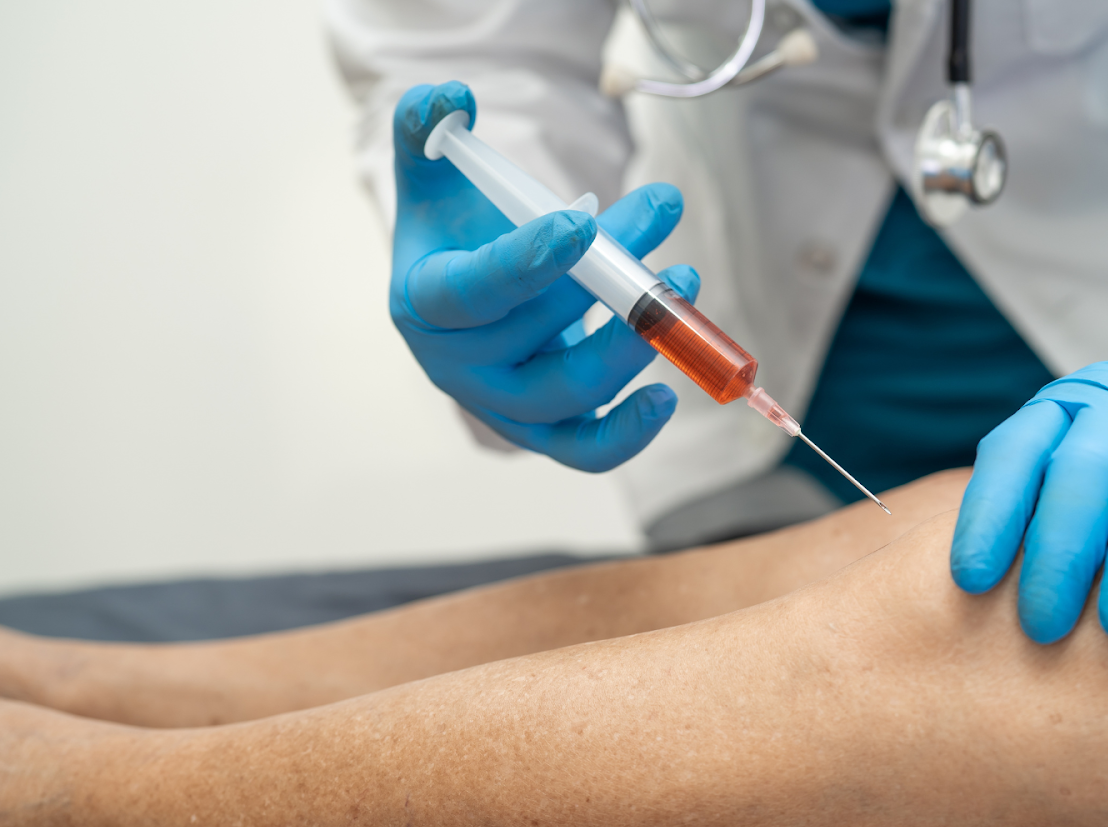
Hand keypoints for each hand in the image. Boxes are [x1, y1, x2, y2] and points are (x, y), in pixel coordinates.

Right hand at [390, 82, 696, 471]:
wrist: (462, 296)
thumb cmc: (455, 232)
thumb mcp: (433, 176)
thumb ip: (427, 130)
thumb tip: (451, 96)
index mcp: (424, 300)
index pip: (472, 292)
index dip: (525, 263)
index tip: (581, 225)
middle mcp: (457, 364)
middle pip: (535, 337)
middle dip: (607, 284)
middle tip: (663, 221)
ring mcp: (502, 404)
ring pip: (566, 395)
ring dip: (632, 345)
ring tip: (683, 285)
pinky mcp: (544, 429)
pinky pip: (584, 449)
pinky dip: (626, 434)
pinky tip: (667, 395)